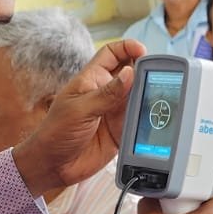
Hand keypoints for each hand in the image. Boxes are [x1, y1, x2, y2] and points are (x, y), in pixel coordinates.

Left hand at [11, 40, 144, 194]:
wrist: (53, 166)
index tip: (142, 50)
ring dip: (148, 96)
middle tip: (156, 76)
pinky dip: (148, 119)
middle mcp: (105, 93)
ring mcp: (113, 112)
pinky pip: (139, 121)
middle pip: (131, 74)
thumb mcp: (79, 109)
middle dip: (144, 72)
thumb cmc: (56, 132)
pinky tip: (155, 118)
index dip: (127, 47)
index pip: (111, 54)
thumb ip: (106, 94)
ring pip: (138, 97)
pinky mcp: (120, 131)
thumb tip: (129, 73)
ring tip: (159, 97)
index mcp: (91, 79)